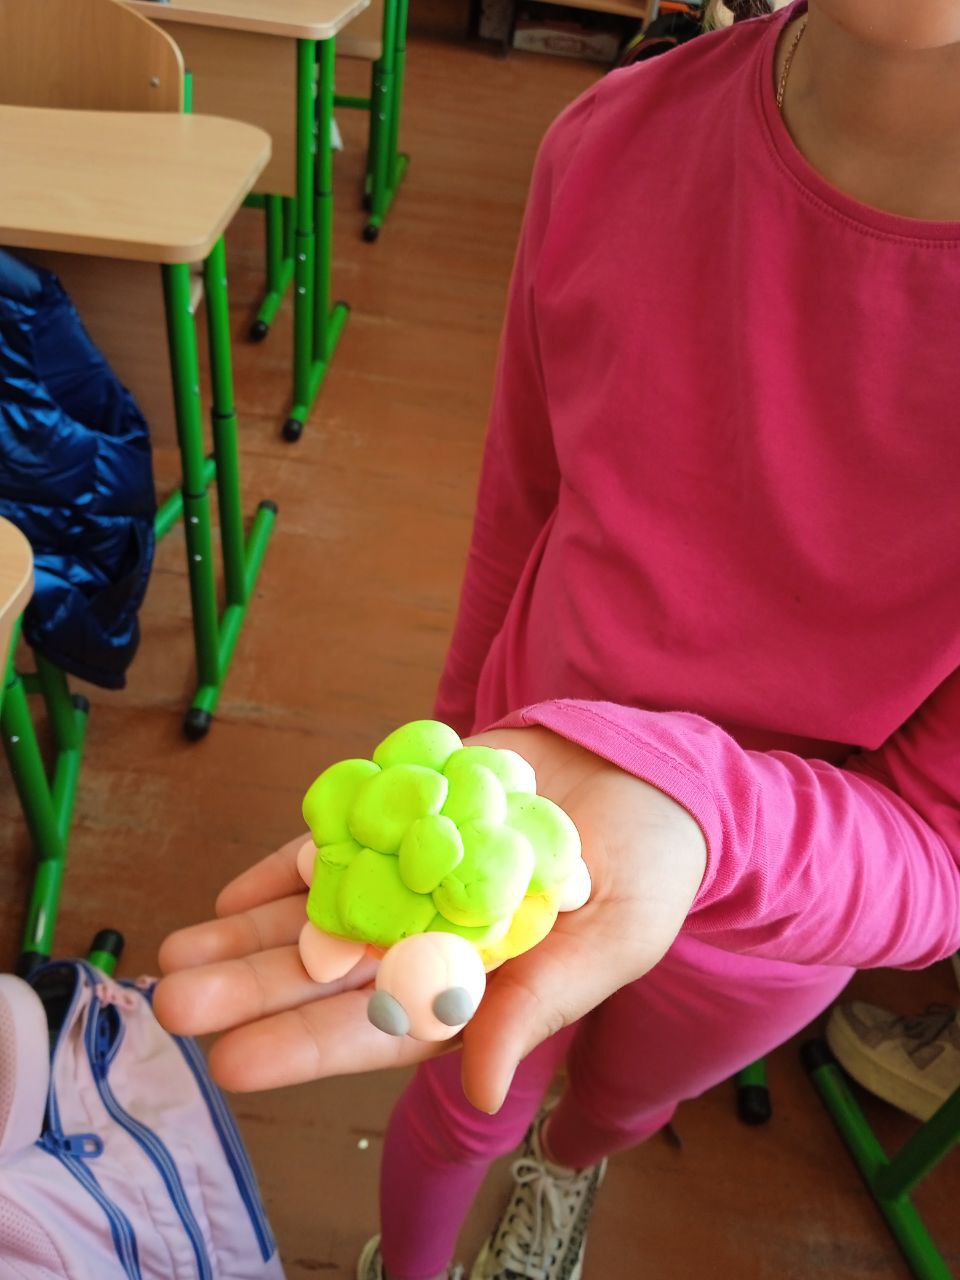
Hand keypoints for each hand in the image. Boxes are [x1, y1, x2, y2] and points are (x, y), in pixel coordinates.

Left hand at [153, 728, 706, 1113]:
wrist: (648, 779)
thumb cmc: (648, 874)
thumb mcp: (609, 943)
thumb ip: (542, 1006)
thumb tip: (488, 1090)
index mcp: (476, 987)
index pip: (382, 1028)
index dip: (310, 1047)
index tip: (234, 1064)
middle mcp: (429, 939)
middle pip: (327, 974)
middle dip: (252, 989)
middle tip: (173, 1003)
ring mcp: (411, 878)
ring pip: (316, 913)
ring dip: (248, 935)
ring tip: (177, 956)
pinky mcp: (408, 818)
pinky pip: (339, 845)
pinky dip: (287, 867)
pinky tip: (234, 893)